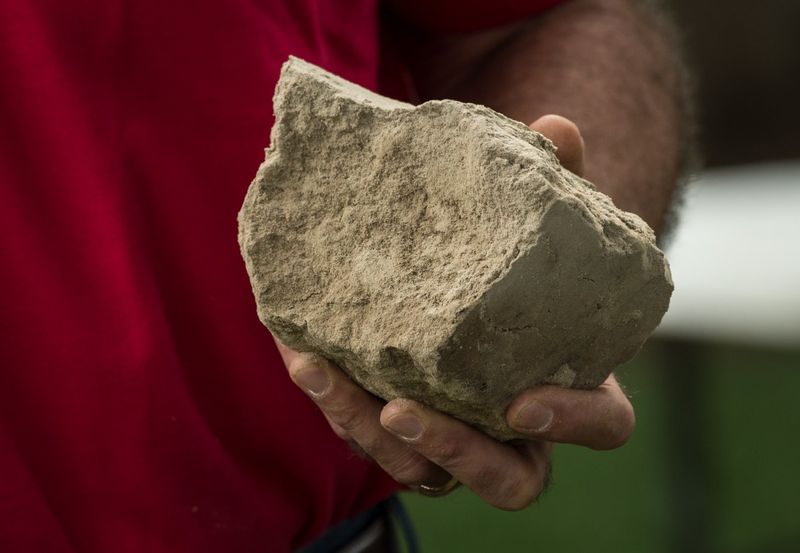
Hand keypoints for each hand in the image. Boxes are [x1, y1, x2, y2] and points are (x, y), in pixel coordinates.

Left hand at [278, 115, 634, 509]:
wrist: (474, 274)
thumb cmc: (521, 255)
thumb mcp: (538, 218)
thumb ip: (552, 178)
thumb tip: (556, 127)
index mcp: (573, 381)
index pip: (602, 424)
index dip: (573, 422)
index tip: (522, 401)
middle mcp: (517, 427)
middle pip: (507, 480)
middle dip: (455, 454)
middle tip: (402, 410)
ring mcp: (458, 433)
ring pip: (423, 468)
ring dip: (368, 429)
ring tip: (319, 371)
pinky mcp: (402, 425)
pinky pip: (369, 434)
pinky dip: (337, 399)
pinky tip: (303, 352)